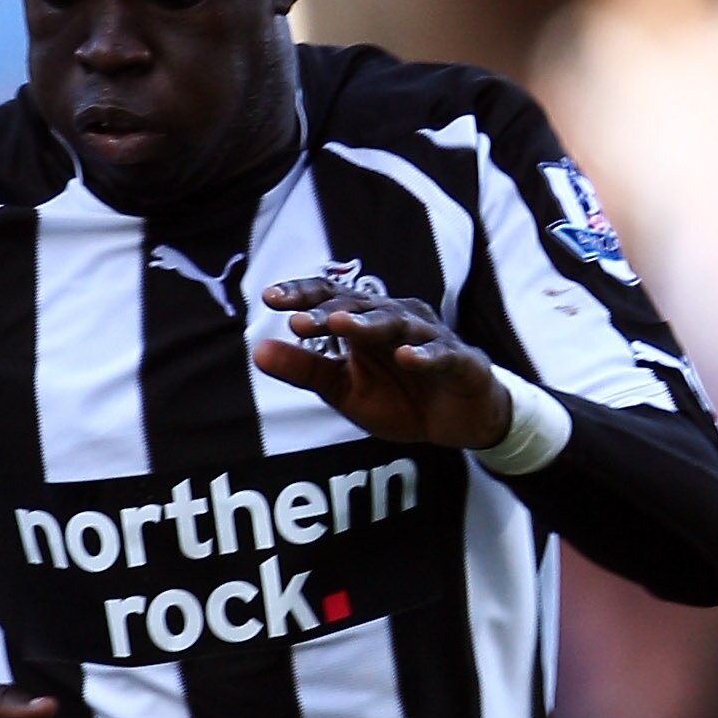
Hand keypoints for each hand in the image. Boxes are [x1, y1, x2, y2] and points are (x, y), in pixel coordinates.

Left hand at [253, 273, 511, 447]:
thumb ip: (305, 370)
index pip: (330, 298)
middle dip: (329, 312)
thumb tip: (257, 352)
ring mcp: (429, 337)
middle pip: (360, 307)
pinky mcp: (459, 360)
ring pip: (397, 324)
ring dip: (369, 324)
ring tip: (342, 325)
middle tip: (298, 321)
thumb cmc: (399, 398)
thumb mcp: (343, 389)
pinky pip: (441, 354)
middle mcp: (396, 319)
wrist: (456, 422)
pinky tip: (406, 358)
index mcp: (365, 322)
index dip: (303, 295)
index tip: (270, 298)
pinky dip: (424, 355)